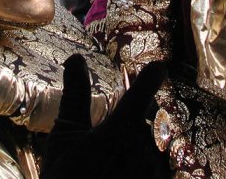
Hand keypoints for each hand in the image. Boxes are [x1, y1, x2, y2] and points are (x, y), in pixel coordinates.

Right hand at [41, 54, 168, 178]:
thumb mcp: (64, 136)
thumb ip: (75, 94)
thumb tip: (75, 58)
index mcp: (120, 130)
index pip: (142, 93)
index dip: (152, 77)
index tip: (159, 67)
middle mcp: (144, 149)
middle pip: (150, 123)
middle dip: (136, 126)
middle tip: (111, 144)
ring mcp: (155, 173)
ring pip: (157, 149)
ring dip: (143, 152)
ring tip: (114, 166)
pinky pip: (161, 173)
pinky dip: (147, 171)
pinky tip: (124, 174)